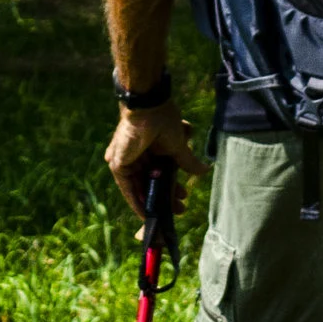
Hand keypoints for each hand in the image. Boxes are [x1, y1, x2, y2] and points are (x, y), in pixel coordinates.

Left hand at [104, 99, 202, 217]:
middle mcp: (137, 155)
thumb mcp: (178, 147)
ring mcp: (126, 160)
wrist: (148, 108)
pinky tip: (147, 213)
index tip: (183, 197)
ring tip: (168, 213)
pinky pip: (127, 187)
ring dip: (152, 202)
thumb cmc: (163, 121)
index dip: (171, 186)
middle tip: (180, 208)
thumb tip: (205, 170)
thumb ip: (187, 162)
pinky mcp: (118, 163)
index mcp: (150, 149)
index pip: (160, 173)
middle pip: (150, 182)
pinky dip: (136, 201)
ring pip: (139, 187)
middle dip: (165, 196)